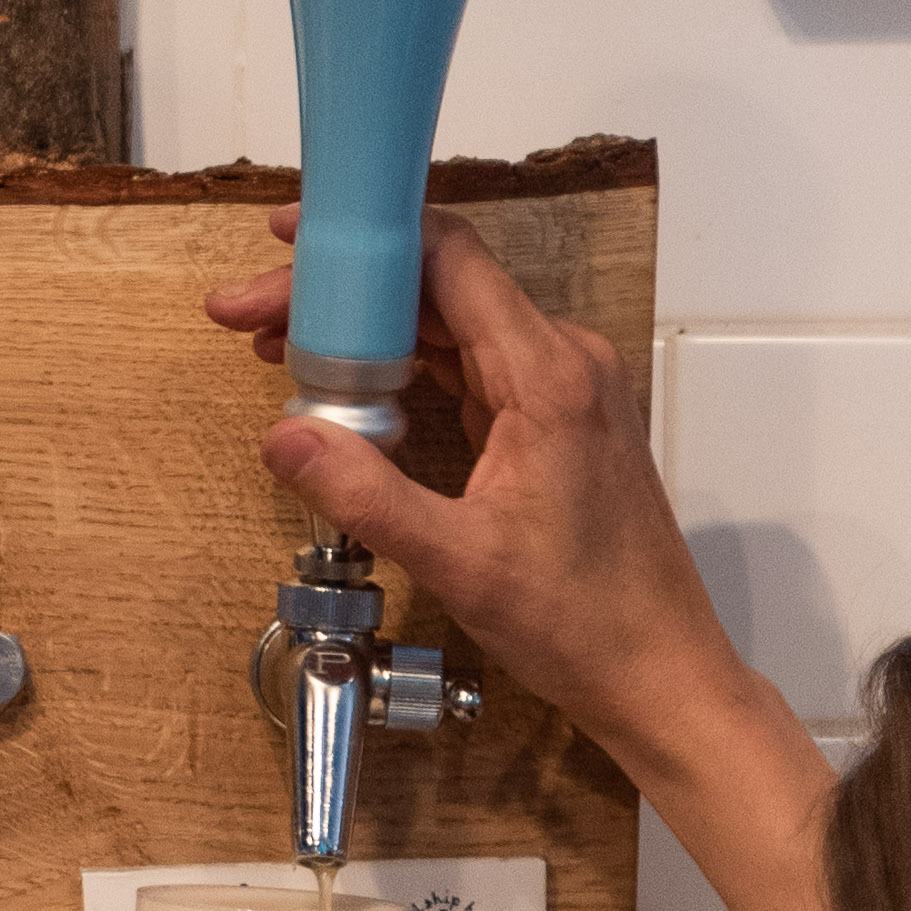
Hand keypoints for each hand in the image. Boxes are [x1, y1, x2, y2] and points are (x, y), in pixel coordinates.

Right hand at [201, 208, 730, 764]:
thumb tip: (282, 438)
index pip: (449, 258)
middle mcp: (563, 361)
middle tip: (250, 314)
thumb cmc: (586, 622)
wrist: (660, 672)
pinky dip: (405, 367)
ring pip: (450, 325)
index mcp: (549, 375)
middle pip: (437, 287)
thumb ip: (365, 494)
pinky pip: (471, 366)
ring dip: (366, 331)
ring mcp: (563, 388)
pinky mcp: (555, 419)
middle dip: (339, 294)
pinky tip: (348, 389)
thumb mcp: (459, 562)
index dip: (363, 238)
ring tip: (279, 347)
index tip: (289, 238)